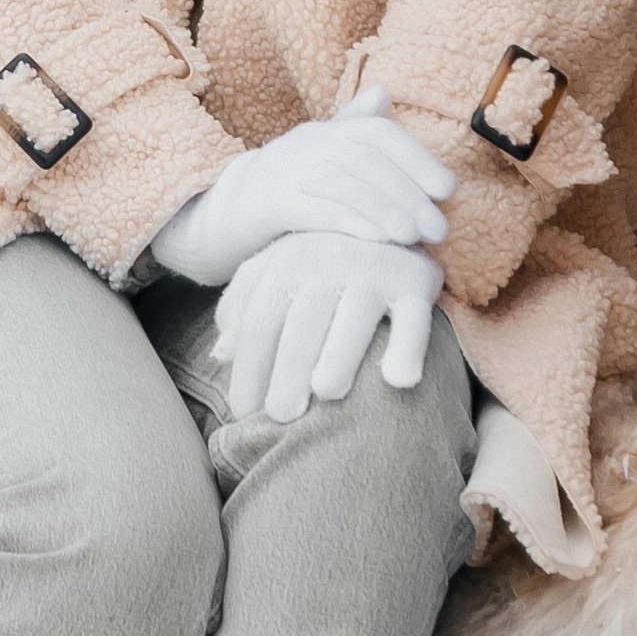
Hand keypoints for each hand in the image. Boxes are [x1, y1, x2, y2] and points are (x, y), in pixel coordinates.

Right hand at [150, 87, 451, 287]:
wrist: (223, 211)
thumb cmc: (287, 185)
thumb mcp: (319, 153)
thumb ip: (353, 126)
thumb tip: (382, 90)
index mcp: (327, 132)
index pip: (379, 134)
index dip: (417, 158)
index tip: (448, 189)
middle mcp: (308, 144)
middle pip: (366, 161)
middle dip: (408, 194)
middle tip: (439, 229)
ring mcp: (286, 171)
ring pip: (344, 184)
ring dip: (385, 209)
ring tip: (415, 237)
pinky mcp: (268, 203)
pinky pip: (314, 210)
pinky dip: (349, 223)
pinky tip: (376, 240)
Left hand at [217, 232, 443, 427]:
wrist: (388, 220)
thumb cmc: (321, 262)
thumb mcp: (277, 272)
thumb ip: (246, 307)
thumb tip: (220, 354)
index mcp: (288, 261)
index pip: (261, 319)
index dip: (250, 365)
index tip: (243, 410)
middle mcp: (330, 261)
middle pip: (303, 321)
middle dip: (288, 369)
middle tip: (281, 415)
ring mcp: (375, 269)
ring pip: (356, 316)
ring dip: (341, 353)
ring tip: (326, 393)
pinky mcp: (416, 282)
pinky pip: (414, 317)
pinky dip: (409, 347)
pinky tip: (398, 380)